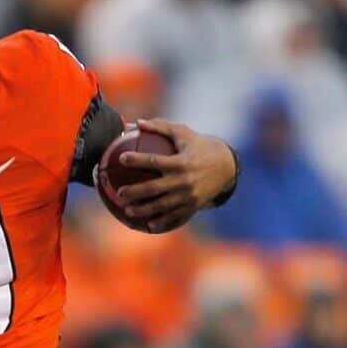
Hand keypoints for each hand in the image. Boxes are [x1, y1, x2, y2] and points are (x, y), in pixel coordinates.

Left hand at [109, 119, 239, 233]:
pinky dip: (162, 221)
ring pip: (162, 206)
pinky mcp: (193, 205)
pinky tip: (149, 225)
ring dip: (143, 209)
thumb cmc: (200, 146)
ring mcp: (189, 195)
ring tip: (127, 211)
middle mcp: (184, 180)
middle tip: (119, 192)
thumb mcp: (183, 133)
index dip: (137, 160)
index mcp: (181, 162)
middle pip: (154, 188)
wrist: (227, 166)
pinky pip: (175, 216)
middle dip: (135, 192)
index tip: (121, 158)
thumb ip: (161, 127)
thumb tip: (137, 122)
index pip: (155, 161)